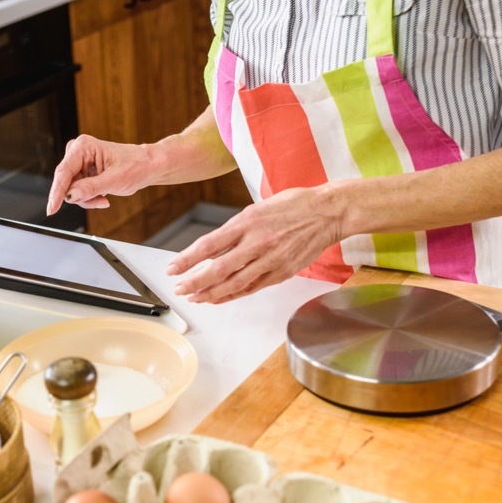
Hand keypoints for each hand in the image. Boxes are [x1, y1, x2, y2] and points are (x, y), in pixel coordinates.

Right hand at [47, 135, 154, 215]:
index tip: (51, 209)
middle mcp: (77, 152)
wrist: (146, 166)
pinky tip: (102, 195)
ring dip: (87, 198)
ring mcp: (79, 163)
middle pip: (66, 183)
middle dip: (81, 196)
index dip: (57, 192)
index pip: (64, 172)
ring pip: (71, 190)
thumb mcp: (115, 180)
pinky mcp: (82, 172)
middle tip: (100, 200)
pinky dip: (89, 197)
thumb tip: (70, 195)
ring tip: (104, 197)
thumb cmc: (135, 166)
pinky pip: (77, 192)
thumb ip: (91, 188)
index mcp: (83, 147)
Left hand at [166, 185, 345, 303]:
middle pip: (217, 269)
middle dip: (194, 282)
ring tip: (195, 297)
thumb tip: (214, 246)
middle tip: (179, 289)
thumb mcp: (257, 207)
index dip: (187, 260)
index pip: (208, 245)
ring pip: (234, 284)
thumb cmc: (294, 205)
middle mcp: (256, 243)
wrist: (328, 212)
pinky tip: (219, 298)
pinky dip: (232, 295)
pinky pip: (251, 288)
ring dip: (210, 293)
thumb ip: (236, 228)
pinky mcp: (281, 272)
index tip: (173, 268)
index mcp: (247, 222)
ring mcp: (270, 260)